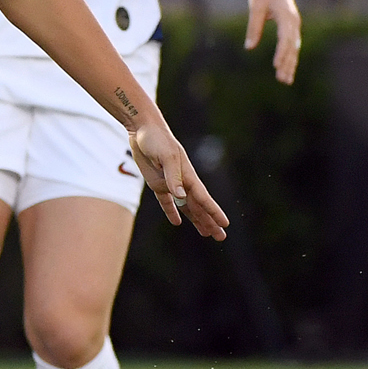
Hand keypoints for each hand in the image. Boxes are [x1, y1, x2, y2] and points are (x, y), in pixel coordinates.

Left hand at [128, 122, 228, 239]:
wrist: (142, 130)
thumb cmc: (157, 140)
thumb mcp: (166, 157)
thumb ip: (173, 177)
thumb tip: (181, 197)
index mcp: (188, 176)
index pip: (203, 199)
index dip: (213, 212)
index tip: (225, 224)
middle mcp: (182, 182)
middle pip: (198, 207)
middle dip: (210, 222)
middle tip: (221, 237)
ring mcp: (170, 184)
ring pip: (186, 207)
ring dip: (196, 220)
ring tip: (206, 233)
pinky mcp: (157, 183)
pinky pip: (166, 202)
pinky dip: (172, 211)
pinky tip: (177, 222)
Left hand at [246, 0, 299, 84]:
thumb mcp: (255, 8)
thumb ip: (253, 27)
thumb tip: (249, 47)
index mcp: (287, 17)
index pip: (285, 40)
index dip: (281, 54)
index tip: (276, 66)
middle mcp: (294, 22)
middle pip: (292, 47)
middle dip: (288, 64)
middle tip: (283, 81)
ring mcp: (294, 24)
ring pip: (294, 48)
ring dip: (290, 63)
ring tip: (286, 80)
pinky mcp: (291, 25)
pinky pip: (291, 44)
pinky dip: (289, 56)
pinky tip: (286, 67)